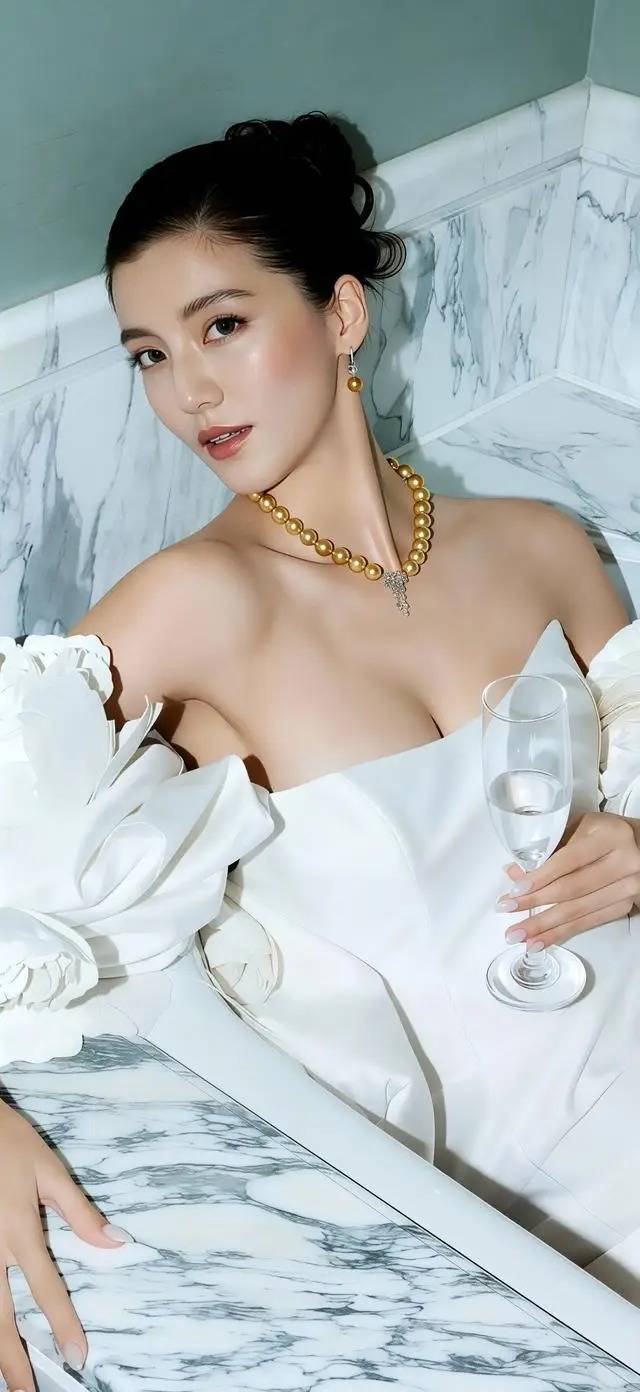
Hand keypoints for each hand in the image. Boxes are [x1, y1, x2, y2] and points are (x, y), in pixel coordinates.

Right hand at [0, 1097, 127, 1391]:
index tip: (77, 1356)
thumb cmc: (8, 1142)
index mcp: (18, 1230)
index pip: (46, 1288)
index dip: (62, 1325)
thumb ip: (80, 1211)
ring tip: (10, 1382)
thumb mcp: (49, 1170)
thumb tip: (116, 1242)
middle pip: (1, 1319)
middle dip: (16, 1362)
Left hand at [497, 810, 639, 950]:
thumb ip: (550, 847)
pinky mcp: (625, 906)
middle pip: (572, 889)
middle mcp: (624, 862)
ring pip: (579, 911)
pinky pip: (589, 923)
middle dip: (535, 903)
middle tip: (508, 911)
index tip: (516, 890)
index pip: (569, 860)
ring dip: (545, 926)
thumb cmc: (604, 833)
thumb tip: (514, 873)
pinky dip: (562, 933)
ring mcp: (628, 887)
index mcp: (610, 836)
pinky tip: (541, 940)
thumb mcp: (580, 827)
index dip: (541, 877)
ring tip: (519, 936)